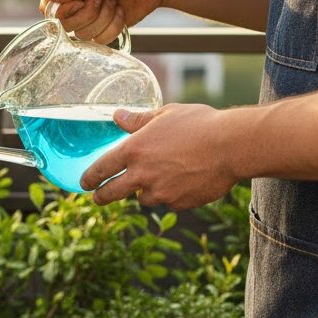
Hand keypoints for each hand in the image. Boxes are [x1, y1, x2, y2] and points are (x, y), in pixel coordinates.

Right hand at [40, 0, 170, 44]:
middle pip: (64, 23)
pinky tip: (120, 12)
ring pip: (82, 33)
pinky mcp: (102, 27)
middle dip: (88, 12)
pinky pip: (99, 39)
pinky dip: (114, 27)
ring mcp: (88, 15)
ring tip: (114, 2)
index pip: (50, 4)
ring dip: (103, 18)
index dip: (64, 8)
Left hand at [81, 104, 238, 210]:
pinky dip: (172, 195)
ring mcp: (160, 192)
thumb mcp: (165, 114)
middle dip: (102, 197)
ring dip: (147, 191)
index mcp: (133, 150)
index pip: (101, 168)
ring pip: (144, 198)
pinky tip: (185, 180)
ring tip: (163, 176)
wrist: (233, 146)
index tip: (84, 183)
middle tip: (98, 197)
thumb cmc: (200, 124)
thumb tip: (116, 115)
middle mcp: (142, 175)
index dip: (89, 177)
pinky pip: (169, 202)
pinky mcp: (179, 204)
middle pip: (111, 193)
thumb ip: (137, 120)